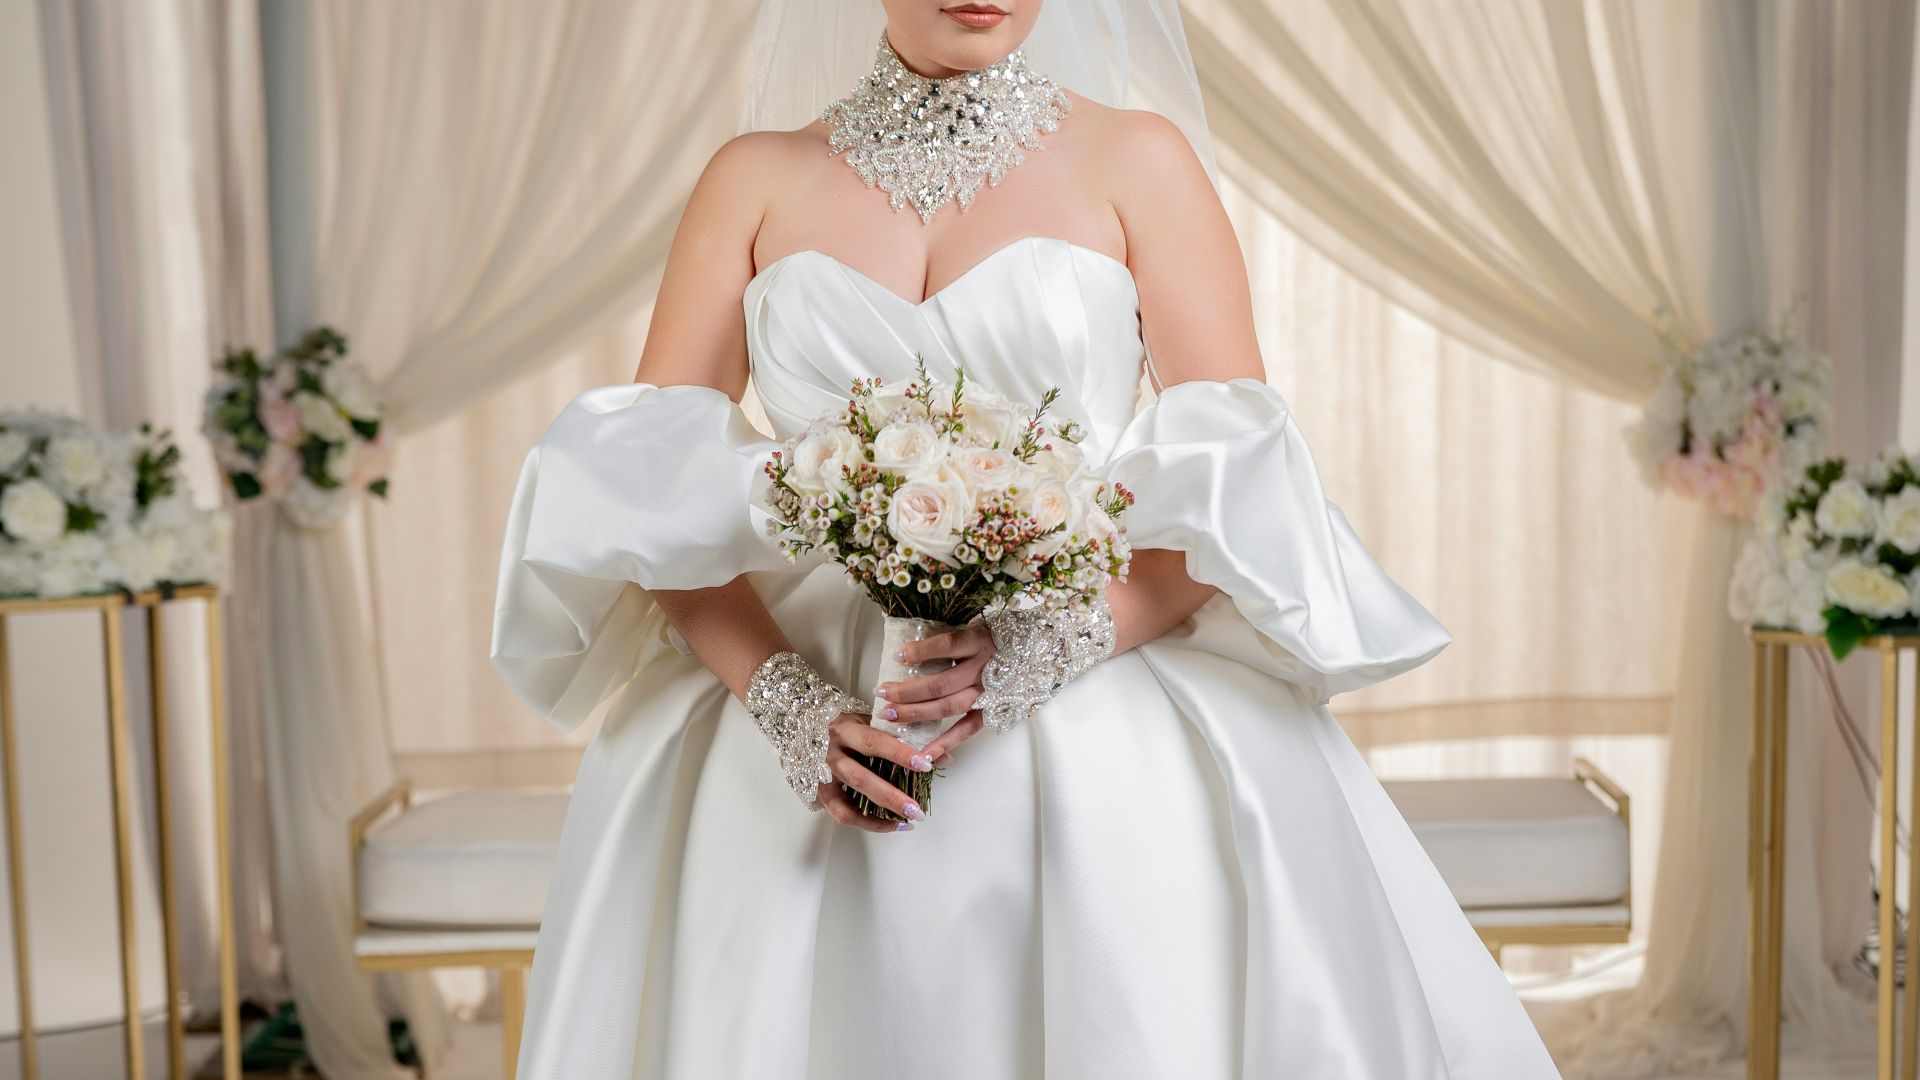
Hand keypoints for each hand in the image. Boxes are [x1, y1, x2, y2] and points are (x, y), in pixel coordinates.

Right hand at [815, 712, 933, 832]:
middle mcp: (830, 754)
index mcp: (844, 729)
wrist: (802, 728)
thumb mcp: (869, 721)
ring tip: (909, 820)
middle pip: (861, 778)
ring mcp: (823, 777)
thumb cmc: (845, 726)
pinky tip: (891, 825)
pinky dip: (868, 823)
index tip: (926, 764)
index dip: (900, 754)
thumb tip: (942, 757)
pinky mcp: (820, 794)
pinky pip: (844, 815)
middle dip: (892, 796)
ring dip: (882, 815)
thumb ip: (903, 736)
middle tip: (918, 809)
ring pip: (850, 802)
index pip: (874, 741)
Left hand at [873, 624, 992, 764]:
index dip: (921, 651)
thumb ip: (949, 633)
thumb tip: (911, 639)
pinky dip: (944, 743)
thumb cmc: (998, 636)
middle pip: (942, 683)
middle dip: (908, 691)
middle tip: (882, 692)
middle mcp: (985, 668)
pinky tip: (922, 754)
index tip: (897, 655)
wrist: (1038, 652)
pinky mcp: (992, 711)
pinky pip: (966, 730)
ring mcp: (989, 693)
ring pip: (949, 707)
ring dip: (917, 713)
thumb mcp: (976, 624)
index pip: (947, 646)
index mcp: (980, 641)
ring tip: (890, 714)